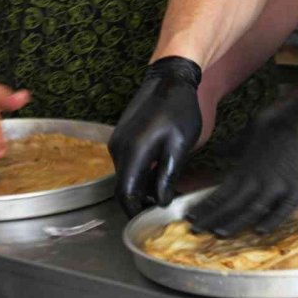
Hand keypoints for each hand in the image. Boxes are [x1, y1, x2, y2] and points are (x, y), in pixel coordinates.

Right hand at [109, 56, 202, 216]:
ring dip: (141, 184)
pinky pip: (127, 161)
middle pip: (124, 186)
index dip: (136, 211)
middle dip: (141, 199)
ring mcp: (117, 140)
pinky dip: (140, 170)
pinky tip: (159, 167)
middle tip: (164, 202)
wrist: (169, 77)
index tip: (151, 219)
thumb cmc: (178, 109)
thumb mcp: (179, 146)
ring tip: (165, 185)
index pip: (125, 194)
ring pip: (126, 174)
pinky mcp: (121, 134)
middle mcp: (118, 148)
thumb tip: (160, 202)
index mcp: (131, 153)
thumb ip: (167, 177)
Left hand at [186, 63, 297, 236]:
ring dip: (234, 223)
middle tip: (194, 231)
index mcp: (249, 161)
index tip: (190, 217)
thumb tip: (221, 151)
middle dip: (212, 217)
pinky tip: (260, 231)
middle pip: (232, 203)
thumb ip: (239, 145)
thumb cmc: (288, 113)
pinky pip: (284, 208)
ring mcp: (280, 182)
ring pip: (253, 209)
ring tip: (217, 234)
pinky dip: (272, 220)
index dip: (207, 205)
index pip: (222, 190)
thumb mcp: (257, 126)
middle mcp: (260, 175)